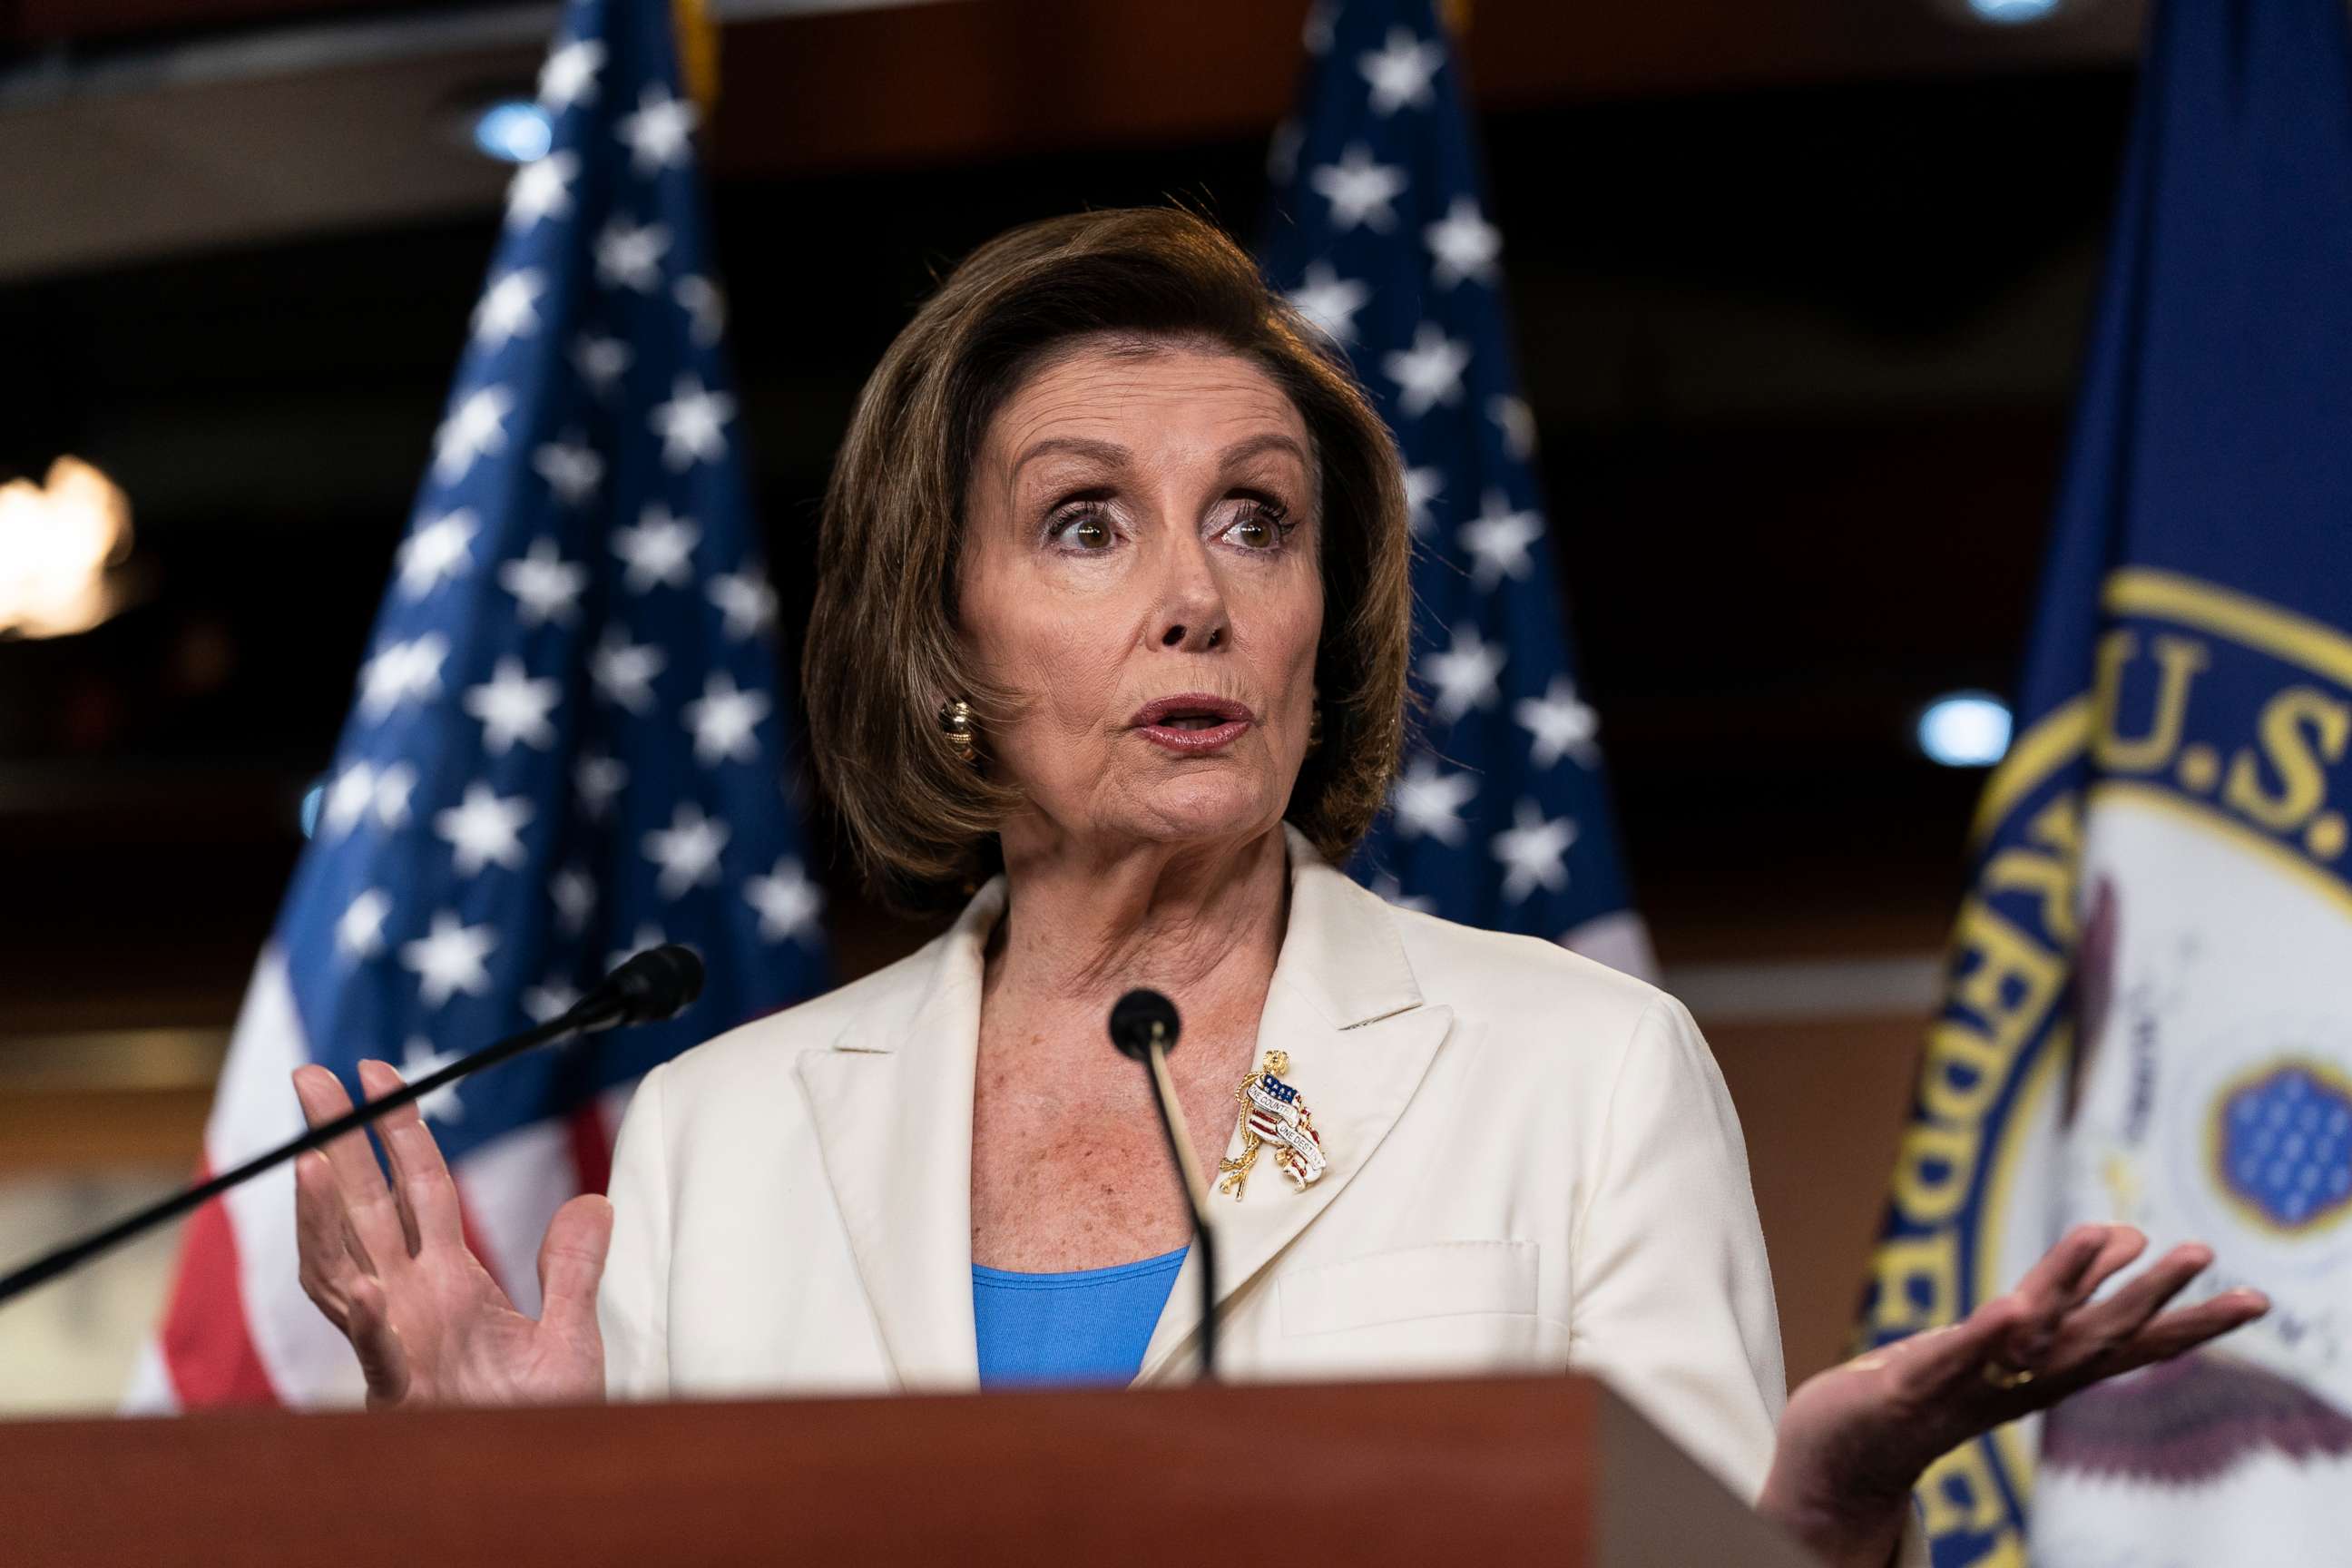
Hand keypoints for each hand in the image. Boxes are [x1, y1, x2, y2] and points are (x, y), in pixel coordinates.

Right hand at [291, 1058, 610, 1407]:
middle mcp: (410, 1302)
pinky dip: (366, 1307)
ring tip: (309, 1156)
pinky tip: (363, 1276)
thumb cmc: (542, 1424)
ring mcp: (398, 1341)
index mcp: (447, 1284)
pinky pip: (376, 1342)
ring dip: (322, 1212)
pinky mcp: (403, 1387)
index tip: (374, 1073)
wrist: (537, 1484)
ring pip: (344, 1263)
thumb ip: (572, 1269)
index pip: (415, 1187)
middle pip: (363, 1206)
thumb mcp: (570, 1337)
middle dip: (334, 1141)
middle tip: (309, 1074)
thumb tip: (594, 1202)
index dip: (395, 1129)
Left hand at [1760, 1223, 2267, 1567]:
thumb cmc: (1925, 1391)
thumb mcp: (1998, 1341)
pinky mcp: (1907, 1389)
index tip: (2256, 1298)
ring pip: (2027, 1339)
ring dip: (2067, 1285)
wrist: (1845, 1460)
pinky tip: (2015, 1307)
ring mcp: (1964, 1387)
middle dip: (2151, 1296)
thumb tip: (2123, 1239)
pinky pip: (1952, 1359)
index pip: (2127, 1344)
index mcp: (2040, 1371)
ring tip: (2110, 1233)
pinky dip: (1986, 1335)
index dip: (2191, 1322)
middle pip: (2095, 1339)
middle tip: (2203, 1250)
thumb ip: (2059, 1295)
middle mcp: (2014, 1383)